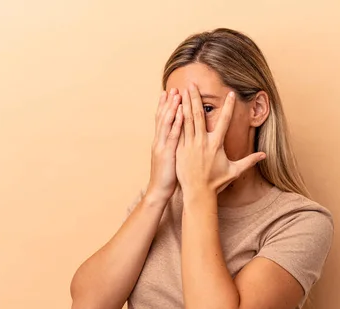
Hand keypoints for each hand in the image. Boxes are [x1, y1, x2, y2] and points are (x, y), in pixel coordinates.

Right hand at [145, 88, 182, 202]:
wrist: (159, 191)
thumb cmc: (168, 176)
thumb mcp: (170, 158)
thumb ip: (174, 146)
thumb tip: (180, 137)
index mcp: (161, 141)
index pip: (162, 119)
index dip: (165, 106)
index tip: (170, 92)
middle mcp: (159, 141)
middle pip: (162, 117)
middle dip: (168, 102)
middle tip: (174, 87)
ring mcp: (162, 146)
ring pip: (166, 123)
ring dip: (172, 108)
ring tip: (177, 95)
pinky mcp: (167, 153)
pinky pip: (173, 135)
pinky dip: (176, 123)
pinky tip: (180, 113)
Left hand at [176, 84, 265, 195]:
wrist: (198, 193)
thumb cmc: (216, 182)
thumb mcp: (235, 171)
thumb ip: (249, 160)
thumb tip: (264, 155)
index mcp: (216, 145)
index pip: (224, 121)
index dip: (228, 107)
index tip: (230, 93)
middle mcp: (202, 142)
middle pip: (199, 115)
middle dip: (196, 98)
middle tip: (193, 84)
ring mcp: (189, 145)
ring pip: (186, 120)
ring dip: (184, 104)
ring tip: (182, 91)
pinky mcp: (179, 149)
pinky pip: (177, 131)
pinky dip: (175, 119)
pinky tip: (173, 108)